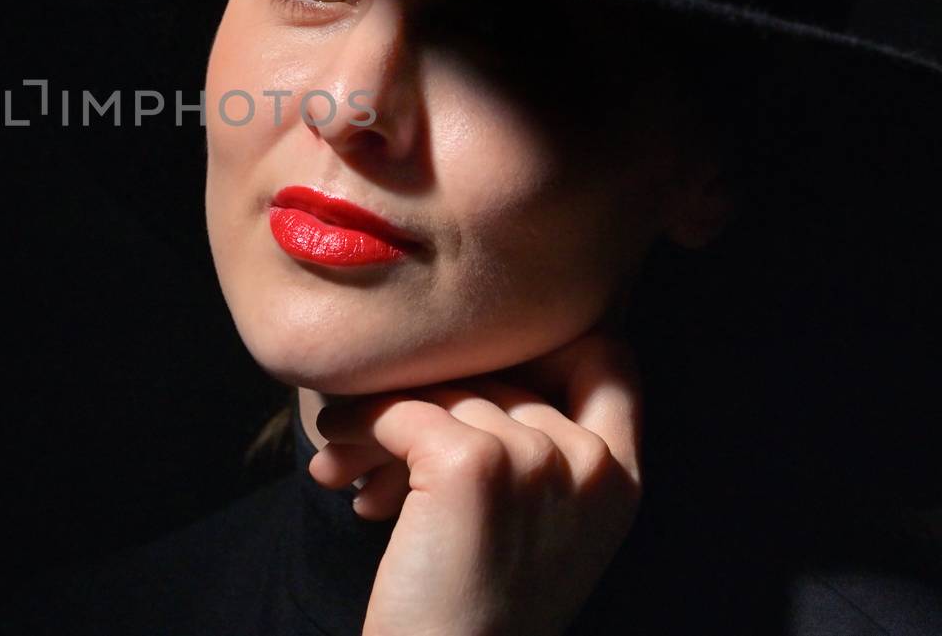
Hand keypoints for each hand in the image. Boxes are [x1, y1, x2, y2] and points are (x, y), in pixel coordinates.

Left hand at [307, 327, 643, 635]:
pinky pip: (398, 411)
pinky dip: (355, 429)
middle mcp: (590, 464)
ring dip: (377, 417)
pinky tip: (335, 464)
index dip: (540, 348)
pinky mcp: (472, 464)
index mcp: (621, 480)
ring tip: (343, 456)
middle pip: (499, 371)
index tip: (473, 372)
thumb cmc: (473, 608)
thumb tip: (461, 358)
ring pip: (441, 390)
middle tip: (370, 435)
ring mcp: (536, 458)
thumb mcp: (535, 525)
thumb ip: (534, 446)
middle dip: (427, 396)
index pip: (609, 361)